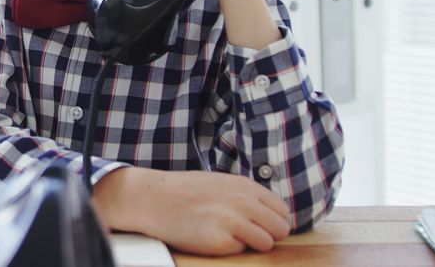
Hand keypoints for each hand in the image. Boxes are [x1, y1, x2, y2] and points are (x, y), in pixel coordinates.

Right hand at [98, 167, 289, 254]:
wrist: (152, 198)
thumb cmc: (184, 192)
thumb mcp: (221, 183)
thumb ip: (246, 196)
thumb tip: (270, 216)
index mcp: (245, 186)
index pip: (282, 211)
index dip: (271, 221)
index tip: (257, 225)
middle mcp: (243, 202)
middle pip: (280, 229)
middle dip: (266, 235)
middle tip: (244, 234)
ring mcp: (232, 221)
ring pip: (266, 243)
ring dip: (250, 244)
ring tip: (227, 235)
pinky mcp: (220, 241)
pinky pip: (240, 252)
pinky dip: (228, 249)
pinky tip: (210, 237)